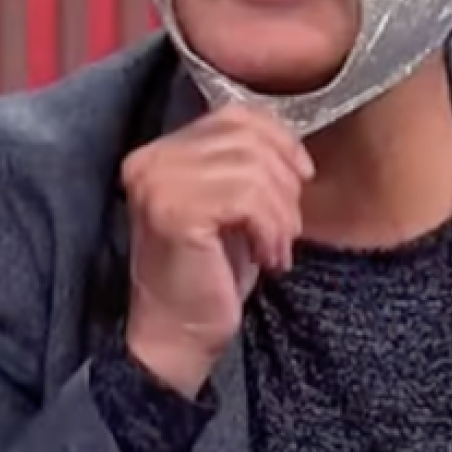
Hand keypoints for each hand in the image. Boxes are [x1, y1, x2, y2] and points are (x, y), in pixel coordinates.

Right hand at [120, 104, 313, 396]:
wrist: (177, 335)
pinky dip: (270, 229)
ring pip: (253, 169)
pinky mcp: (174, 212)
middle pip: (247, 138)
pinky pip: (248, 198)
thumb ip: (242, 164)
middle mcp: (149, 160)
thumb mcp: (229, 206)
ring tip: (275, 249)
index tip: (302, 177)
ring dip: (280, 214)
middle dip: (283, 184)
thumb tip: (289, 142)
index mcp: (158, 152)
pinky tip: (267, 258)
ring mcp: (158, 183)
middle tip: (285, 230)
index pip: (234, 115)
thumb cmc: (208, 274)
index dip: (279, 140)